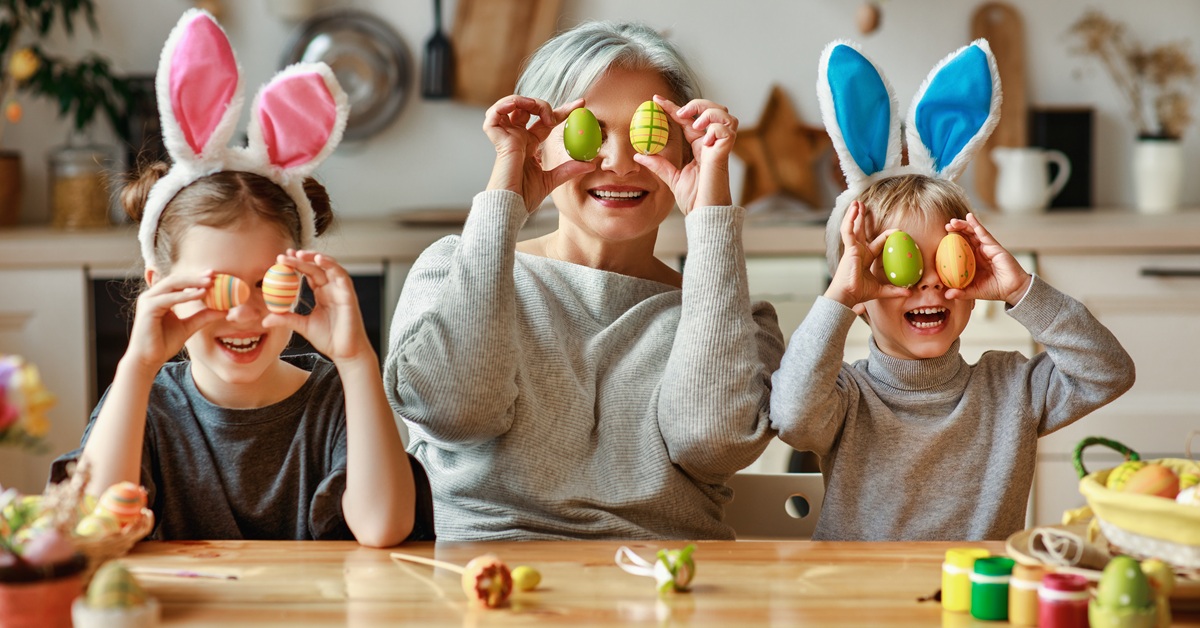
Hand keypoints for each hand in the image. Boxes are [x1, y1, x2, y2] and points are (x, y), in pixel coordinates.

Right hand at [125, 271, 224, 372]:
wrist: (148, 360)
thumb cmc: (164, 344)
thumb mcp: (188, 326)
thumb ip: (203, 316)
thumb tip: (224, 310)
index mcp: (159, 298)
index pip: (179, 282)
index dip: (196, 277)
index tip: (214, 276)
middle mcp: (152, 296)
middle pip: (176, 279)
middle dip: (195, 276)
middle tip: (213, 275)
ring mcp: (148, 300)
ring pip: (172, 284)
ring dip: (192, 282)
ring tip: (210, 283)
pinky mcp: (148, 308)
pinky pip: (169, 298)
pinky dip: (186, 295)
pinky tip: (201, 294)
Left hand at [263, 250, 373, 363]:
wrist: (345, 352)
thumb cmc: (329, 339)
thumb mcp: (302, 326)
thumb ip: (286, 319)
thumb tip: (264, 320)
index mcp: (322, 294)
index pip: (308, 274)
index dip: (296, 264)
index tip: (281, 258)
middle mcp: (332, 289)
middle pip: (316, 267)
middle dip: (301, 258)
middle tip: (285, 254)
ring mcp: (341, 290)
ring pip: (329, 267)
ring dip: (315, 257)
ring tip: (299, 254)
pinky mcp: (348, 294)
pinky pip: (341, 275)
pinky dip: (331, 265)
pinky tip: (319, 260)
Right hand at [483, 95, 595, 212]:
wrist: (511, 207)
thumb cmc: (524, 198)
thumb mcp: (552, 180)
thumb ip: (569, 170)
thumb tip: (591, 164)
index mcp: (528, 146)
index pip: (546, 122)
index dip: (562, 111)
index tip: (580, 104)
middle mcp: (517, 138)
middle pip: (528, 109)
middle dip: (543, 104)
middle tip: (556, 115)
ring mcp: (506, 137)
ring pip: (511, 106)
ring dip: (526, 101)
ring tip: (540, 111)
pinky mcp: (498, 140)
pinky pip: (494, 114)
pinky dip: (504, 105)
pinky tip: (517, 106)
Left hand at [634, 96, 736, 213]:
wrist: (704, 214)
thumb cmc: (695, 200)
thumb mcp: (672, 178)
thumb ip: (659, 165)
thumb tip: (639, 156)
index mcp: (700, 146)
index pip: (688, 119)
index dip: (674, 107)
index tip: (656, 99)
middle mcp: (711, 143)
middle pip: (712, 109)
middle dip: (696, 103)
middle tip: (679, 111)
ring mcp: (720, 147)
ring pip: (724, 114)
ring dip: (708, 112)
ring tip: (694, 124)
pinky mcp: (725, 153)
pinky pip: (727, 130)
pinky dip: (716, 129)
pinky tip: (706, 140)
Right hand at [824, 201, 911, 310]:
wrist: (847, 295)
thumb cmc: (859, 292)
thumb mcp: (881, 290)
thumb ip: (894, 290)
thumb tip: (910, 293)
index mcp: (864, 258)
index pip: (877, 243)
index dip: (887, 236)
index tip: (897, 230)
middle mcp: (857, 251)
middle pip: (860, 230)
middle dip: (862, 218)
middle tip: (863, 206)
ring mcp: (852, 248)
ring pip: (853, 227)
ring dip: (855, 215)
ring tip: (857, 203)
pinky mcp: (849, 248)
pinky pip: (848, 231)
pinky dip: (850, 220)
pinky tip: (853, 210)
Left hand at [944, 213, 1031, 304]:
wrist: (1013, 289)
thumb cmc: (994, 289)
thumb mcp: (973, 291)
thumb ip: (960, 292)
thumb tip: (946, 295)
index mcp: (973, 261)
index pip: (960, 247)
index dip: (951, 241)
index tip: (940, 239)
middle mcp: (979, 252)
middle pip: (965, 237)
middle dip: (955, 230)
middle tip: (945, 226)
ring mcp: (986, 248)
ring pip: (973, 232)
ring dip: (963, 225)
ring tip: (952, 221)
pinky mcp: (994, 246)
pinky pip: (983, 233)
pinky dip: (976, 224)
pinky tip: (970, 217)